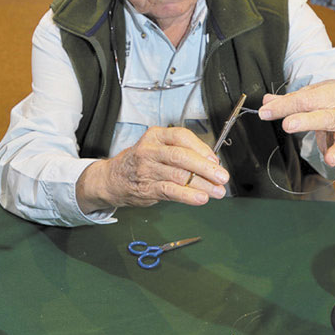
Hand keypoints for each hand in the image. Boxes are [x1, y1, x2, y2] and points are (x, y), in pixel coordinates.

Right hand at [76, 126, 228, 212]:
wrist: (113, 179)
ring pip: (178, 175)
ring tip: (217, 191)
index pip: (182, 137)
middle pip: (181, 156)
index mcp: (155, 136)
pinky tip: (200, 198)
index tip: (215, 160)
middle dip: (205, 168)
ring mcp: (146, 169)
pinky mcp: (146, 187)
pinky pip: (170, 191)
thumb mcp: (157, 149)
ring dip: (202, 185)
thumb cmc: (140, 163)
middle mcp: (150, 150)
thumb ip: (182, 153)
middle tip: (222, 177)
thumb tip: (211, 163)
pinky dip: (187, 195)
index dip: (201, 148)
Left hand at [258, 80, 334, 179]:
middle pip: (325, 117)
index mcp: (334, 94)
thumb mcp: (314, 92)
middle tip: (288, 124)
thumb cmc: (332, 98)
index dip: (283, 106)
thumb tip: (267, 101)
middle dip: (306, 121)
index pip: (305, 100)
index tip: (265, 112)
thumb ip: (290, 99)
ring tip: (329, 159)